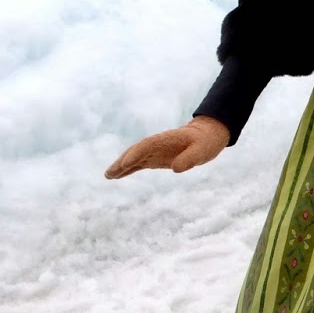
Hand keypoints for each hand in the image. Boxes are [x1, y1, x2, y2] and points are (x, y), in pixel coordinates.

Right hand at [104, 115, 228, 178]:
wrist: (206, 135)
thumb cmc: (205, 142)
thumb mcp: (203, 150)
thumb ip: (191, 158)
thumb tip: (176, 169)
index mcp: (167, 139)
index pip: (148, 145)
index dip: (136, 154)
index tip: (126, 163)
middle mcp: (157, 145)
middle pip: (136, 151)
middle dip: (122, 161)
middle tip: (110, 173)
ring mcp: (154, 151)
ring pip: (134, 158)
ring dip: (120, 166)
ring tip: (107, 176)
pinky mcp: (154, 158)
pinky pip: (138, 164)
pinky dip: (126, 169)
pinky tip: (116, 176)